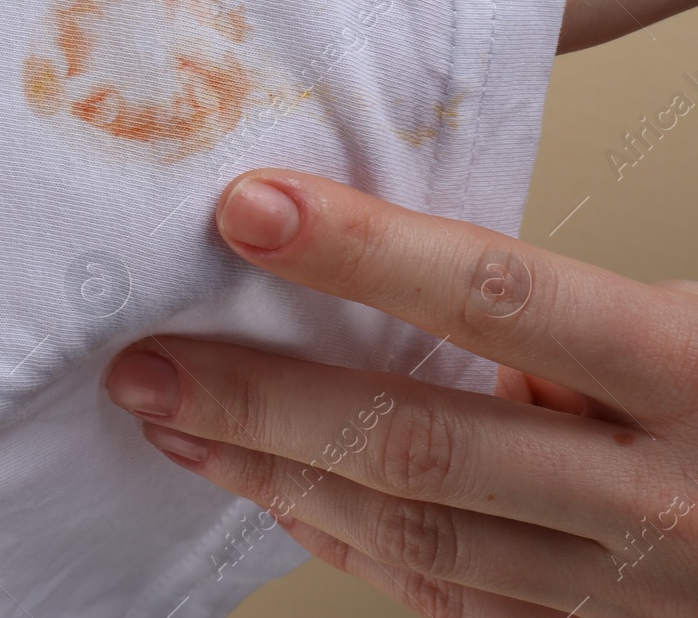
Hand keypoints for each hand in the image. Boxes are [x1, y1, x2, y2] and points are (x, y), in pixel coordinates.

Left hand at [105, 169, 697, 616]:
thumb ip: (558, 310)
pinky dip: (340, 540)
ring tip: (174, 427)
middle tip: (145, 367)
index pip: (501, 298)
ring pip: (414, 537)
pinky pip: (441, 596)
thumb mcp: (693, 320)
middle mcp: (658, 498)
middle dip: (262, 404)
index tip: (248, 210)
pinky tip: (270, 494)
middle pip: (423, 446)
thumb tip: (378, 272)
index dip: (363, 251)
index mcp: (694, 375)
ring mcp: (624, 591)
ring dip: (273, 477)